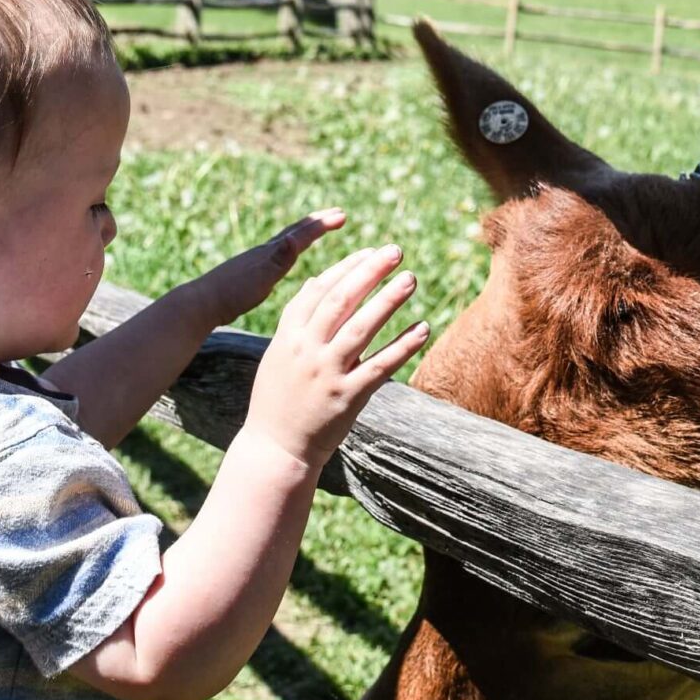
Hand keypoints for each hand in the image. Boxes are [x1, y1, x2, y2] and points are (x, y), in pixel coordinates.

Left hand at [181, 209, 346, 328]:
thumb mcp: (261, 277)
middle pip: (294, 232)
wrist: (202, 304)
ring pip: (285, 243)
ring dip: (302, 234)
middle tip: (336, 214)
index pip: (302, 234)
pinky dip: (287, 252)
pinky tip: (282, 260)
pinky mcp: (250, 274)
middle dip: (316, 223)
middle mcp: (264, 252)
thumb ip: (279, 258)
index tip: (342, 215)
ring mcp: (256, 262)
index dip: (323, 225)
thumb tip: (294, 238)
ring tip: (312, 231)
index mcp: (270, 253)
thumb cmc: (232, 293)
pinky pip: (276, 257)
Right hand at [241, 244, 429, 473]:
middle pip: (341, 300)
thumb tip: (314, 283)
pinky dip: (403, 345)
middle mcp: (307, 349)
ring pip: (362, 327)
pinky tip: (423, 327)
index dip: (346, 267)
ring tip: (411, 278)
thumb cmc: (278, 399)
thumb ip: (297, 320)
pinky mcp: (348, 396)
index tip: (370, 251)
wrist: (276, 448)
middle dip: (369, 271)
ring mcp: (327, 372)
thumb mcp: (279, 354)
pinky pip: (381, 365)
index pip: (319, 289)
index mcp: (288, 335)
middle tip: (395, 251)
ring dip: (388, 299)